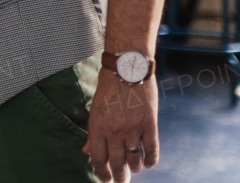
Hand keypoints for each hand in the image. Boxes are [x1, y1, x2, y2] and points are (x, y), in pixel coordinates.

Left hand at [82, 67, 158, 181]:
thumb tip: (87, 150)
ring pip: (135, 160)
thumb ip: (93, 132)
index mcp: (98, 127)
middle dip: (119, 176)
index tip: (104, 179)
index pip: (99, 158)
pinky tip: (148, 163)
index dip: (102, 172)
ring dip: (135, 168)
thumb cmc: (108, 85)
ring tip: (133, 169)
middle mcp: (115, 131)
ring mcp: (134, 129)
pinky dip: (151, 160)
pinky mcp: (150, 125)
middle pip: (117, 163)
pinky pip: (152, 150)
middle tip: (121, 180)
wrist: (127, 68)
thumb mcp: (95, 108)